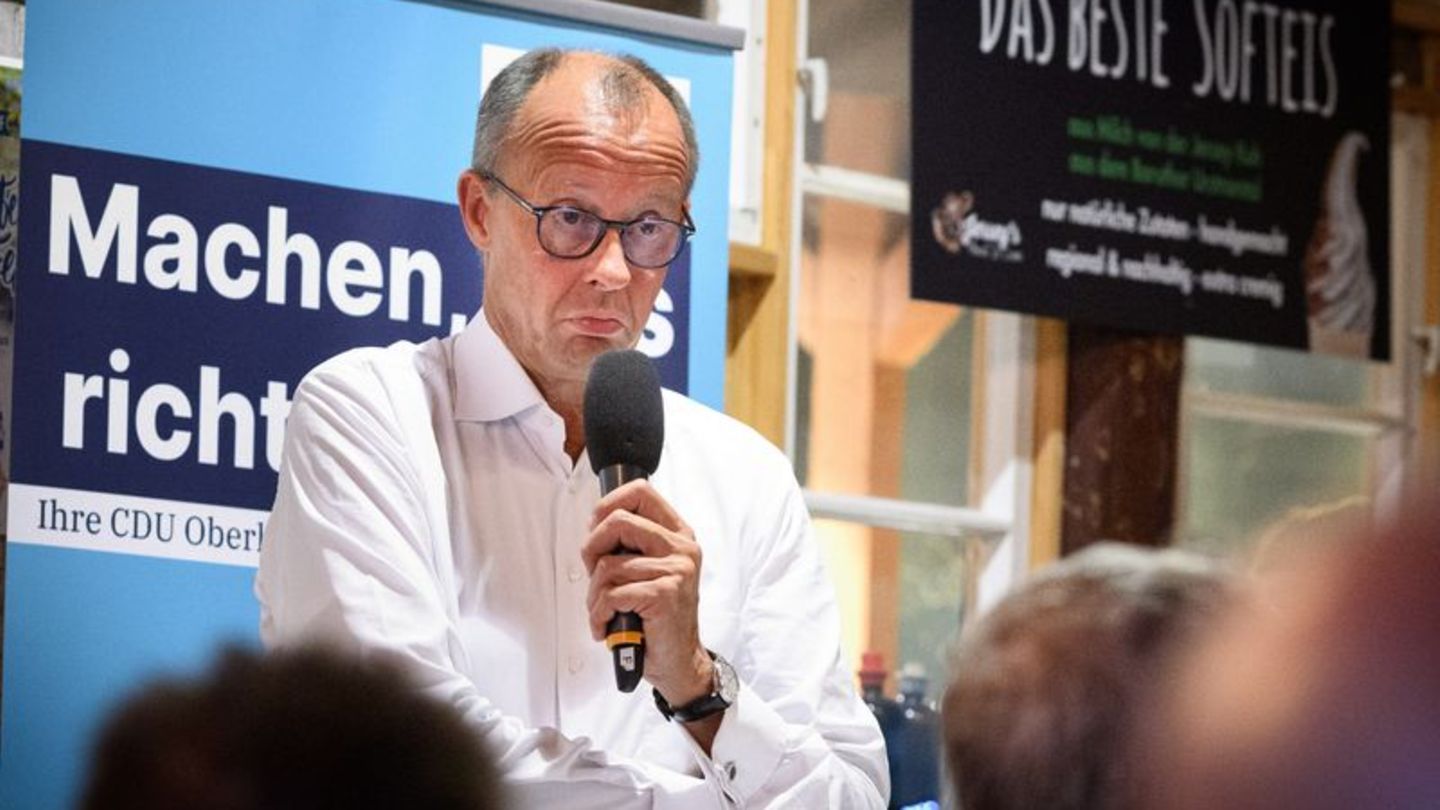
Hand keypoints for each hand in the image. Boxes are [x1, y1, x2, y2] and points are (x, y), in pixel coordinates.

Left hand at [581, 479, 712, 706]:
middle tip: (594, 575)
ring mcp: (676, 570)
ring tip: (604, 610)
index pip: (640, 492)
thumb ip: (630, 545)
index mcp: (677, 534)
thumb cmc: (657, 617)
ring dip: (594, 594)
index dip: (607, 505)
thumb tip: (595, 524)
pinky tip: (606, 625)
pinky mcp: (664, 594)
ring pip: (608, 565)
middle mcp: (681, 548)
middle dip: (592, 550)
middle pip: (617, 521)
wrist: (679, 660)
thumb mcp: (649, 570)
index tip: (596, 528)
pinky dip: (599, 614)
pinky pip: (612, 594)